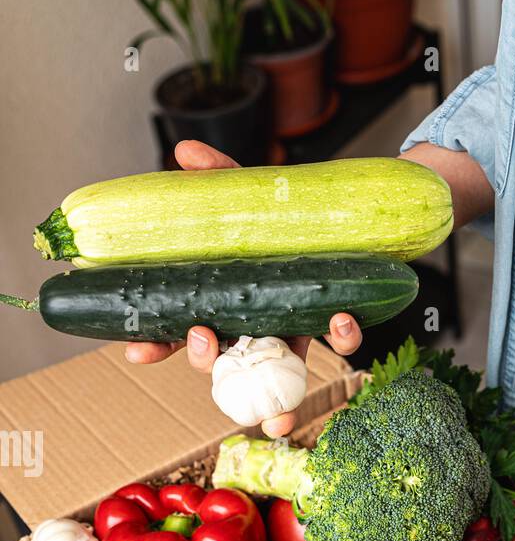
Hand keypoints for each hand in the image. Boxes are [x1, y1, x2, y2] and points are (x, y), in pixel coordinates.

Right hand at [124, 139, 362, 436]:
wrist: (351, 217)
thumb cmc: (284, 216)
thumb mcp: (247, 193)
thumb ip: (219, 177)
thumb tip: (186, 153)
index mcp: (220, 300)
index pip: (177, 330)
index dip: (155, 345)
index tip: (136, 352)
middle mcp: (253, 325)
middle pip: (221, 359)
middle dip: (206, 360)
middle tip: (204, 343)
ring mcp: (293, 330)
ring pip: (278, 372)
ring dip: (275, 387)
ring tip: (270, 361)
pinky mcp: (333, 323)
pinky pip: (339, 341)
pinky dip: (342, 334)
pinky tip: (341, 319)